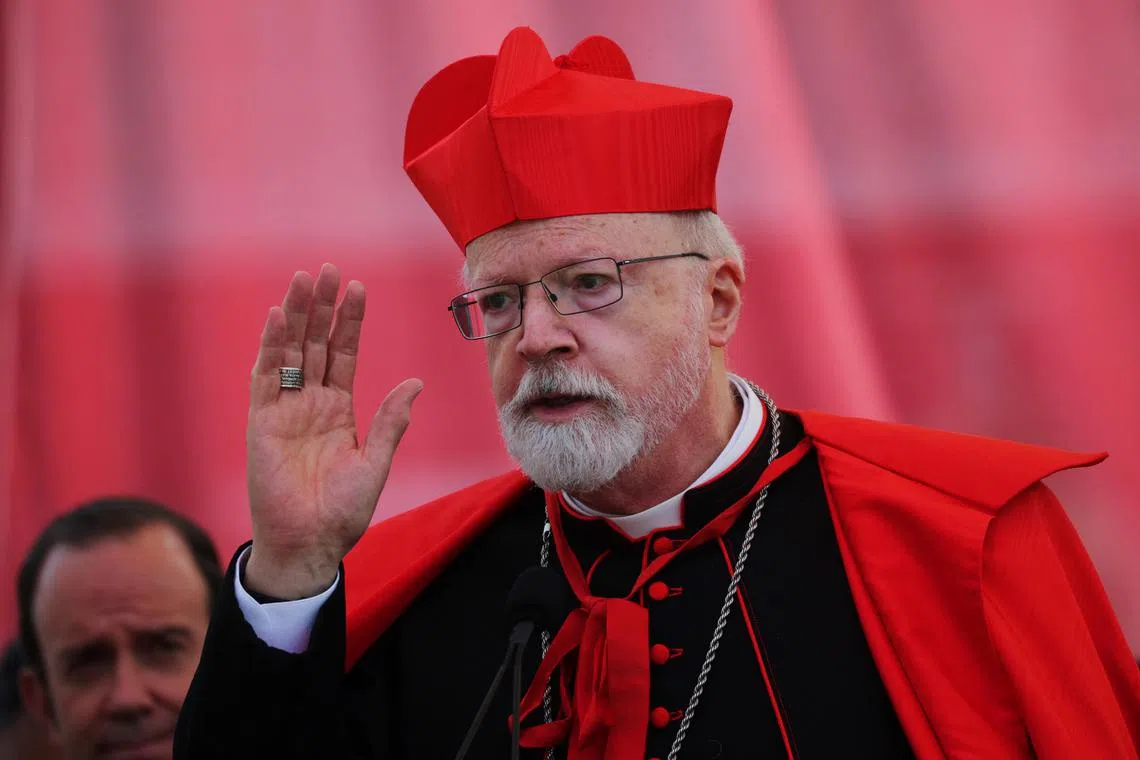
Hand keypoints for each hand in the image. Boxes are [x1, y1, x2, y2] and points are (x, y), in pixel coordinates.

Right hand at [244, 263, 421, 598]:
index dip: (349, 321)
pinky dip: (270, 347)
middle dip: (322, 306)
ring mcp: (284, 410)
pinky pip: (266, 378)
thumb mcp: (376, 463)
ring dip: (296, 316)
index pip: (343, 354)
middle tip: (329, 269)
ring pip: (290, 351)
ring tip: (305, 279)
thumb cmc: (343, 512)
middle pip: (315, 343)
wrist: (310, 544)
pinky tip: (278, 317)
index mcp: (338, 410)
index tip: (357, 287)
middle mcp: (310, 403)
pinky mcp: (262, 423)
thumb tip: (416, 382)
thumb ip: (391, 421)